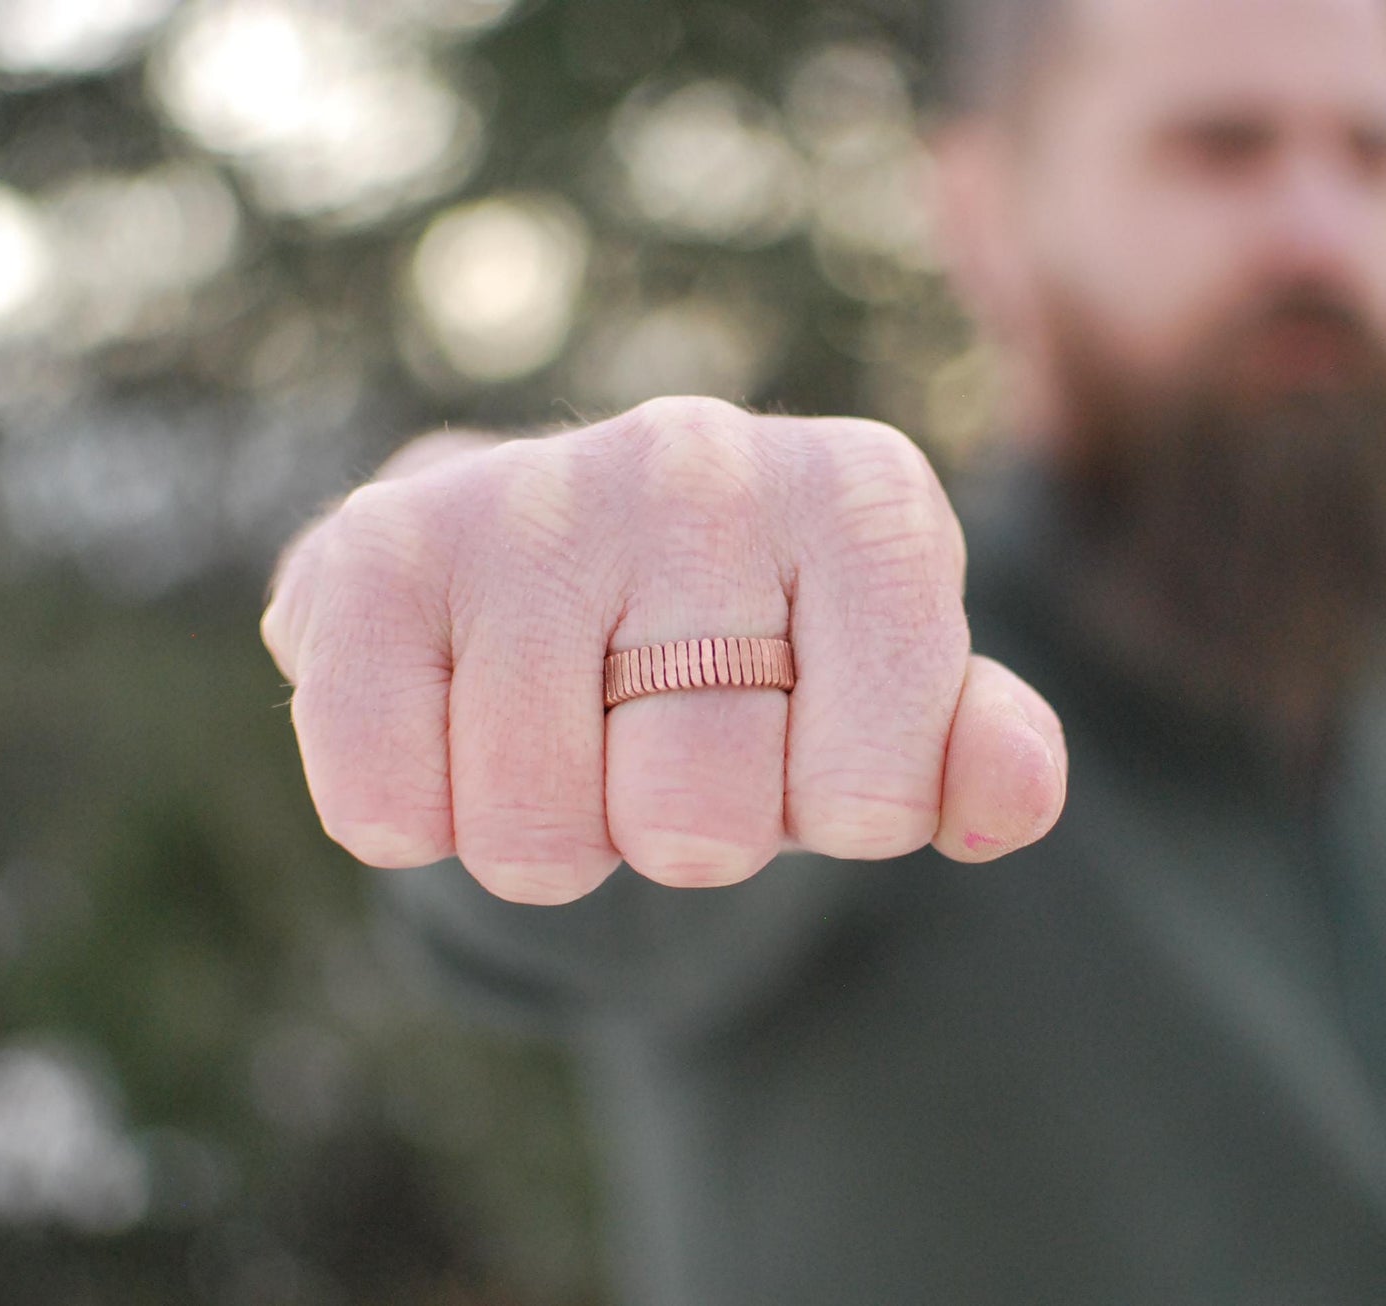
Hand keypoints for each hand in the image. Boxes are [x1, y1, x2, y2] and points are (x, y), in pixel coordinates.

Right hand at [261, 397, 1066, 904]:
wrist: (559, 561)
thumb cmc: (749, 647)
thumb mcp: (881, 694)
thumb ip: (965, 748)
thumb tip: (1009, 794)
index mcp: (862, 497)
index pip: (874, 801)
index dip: (830, 817)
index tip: (801, 737)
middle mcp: (701, 460)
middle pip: (701, 826)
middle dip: (677, 833)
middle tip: (654, 739)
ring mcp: (532, 494)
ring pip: (539, 837)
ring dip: (547, 832)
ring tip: (557, 723)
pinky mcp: (376, 547)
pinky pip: (388, 807)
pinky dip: (413, 817)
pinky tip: (446, 723)